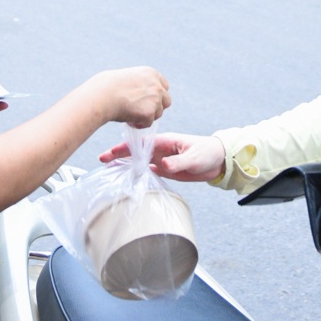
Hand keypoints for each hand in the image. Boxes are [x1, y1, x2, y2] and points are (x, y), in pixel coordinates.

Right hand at [94, 67, 170, 128]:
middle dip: (157, 107)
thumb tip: (143, 97)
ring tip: (130, 114)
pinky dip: (139, 124)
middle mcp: (157, 85)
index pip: (164, 86)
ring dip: (147, 116)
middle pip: (167, 101)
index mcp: (151, 74)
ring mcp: (155, 99)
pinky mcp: (150, 113)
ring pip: (158, 114)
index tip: (148, 101)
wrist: (103, 95)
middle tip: (142, 111)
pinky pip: (148, 123)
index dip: (157, 95)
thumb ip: (140, 85)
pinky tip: (128, 119)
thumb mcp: (129, 78)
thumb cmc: (109, 87)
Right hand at [99, 130, 225, 181]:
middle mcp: (161, 150)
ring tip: (109, 170)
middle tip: (102, 160)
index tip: (110, 153)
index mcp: (165, 142)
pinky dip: (138, 173)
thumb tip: (162, 165)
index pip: (140, 144)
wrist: (218, 160)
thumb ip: (178, 162)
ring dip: (125, 165)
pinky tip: (128, 178)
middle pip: (135, 152)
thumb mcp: (193, 157)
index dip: (124, 148)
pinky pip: (148, 171)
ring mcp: (162, 159)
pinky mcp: (166, 170)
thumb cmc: (207, 152)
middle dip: (119, 155)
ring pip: (139, 161)